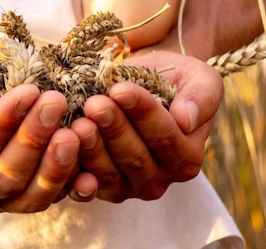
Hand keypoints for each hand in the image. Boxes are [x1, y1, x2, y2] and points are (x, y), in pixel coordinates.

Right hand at [0, 63, 83, 211]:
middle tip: (56, 102)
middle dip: (33, 139)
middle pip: (5, 177)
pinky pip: (50, 197)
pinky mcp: (22, 194)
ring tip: (76, 131)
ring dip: (56, 165)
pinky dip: (72, 186)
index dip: (1, 125)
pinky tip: (91, 171)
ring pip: (30, 195)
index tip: (27, 92)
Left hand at [70, 51, 222, 202]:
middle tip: (95, 104)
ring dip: (92, 148)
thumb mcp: (199, 78)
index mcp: (187, 157)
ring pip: (109, 172)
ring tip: (78, 121)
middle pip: (135, 157)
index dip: (143, 113)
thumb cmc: (174, 79)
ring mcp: (129, 187)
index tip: (122, 90)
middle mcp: (161, 180)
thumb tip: (186, 119)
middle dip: (113, 129)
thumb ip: (202, 98)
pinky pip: (85, 185)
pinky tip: (62, 151)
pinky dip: (74, 172)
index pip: (165, 136)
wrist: (144, 83)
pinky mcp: (100, 188)